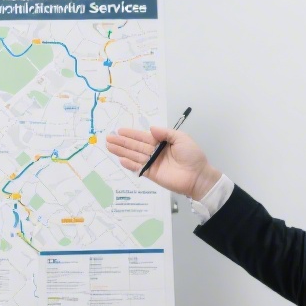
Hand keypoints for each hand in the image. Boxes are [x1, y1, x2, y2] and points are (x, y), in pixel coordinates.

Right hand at [105, 126, 221, 199]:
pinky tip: (120, 159)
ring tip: (109, 146)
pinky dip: (129, 164)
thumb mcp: (181, 138)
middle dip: (122, 142)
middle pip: (135, 146)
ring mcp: (153, 163)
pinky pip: (139, 168)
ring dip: (122, 151)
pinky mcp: (152, 174)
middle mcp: (155, 152)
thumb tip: (150, 129)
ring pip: (134, 155)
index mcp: (162, 142)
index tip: (119, 130)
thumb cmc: (192, 156)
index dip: (131, 134)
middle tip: (108, 138)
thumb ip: (165, 133)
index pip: (143, 137)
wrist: (198, 176)